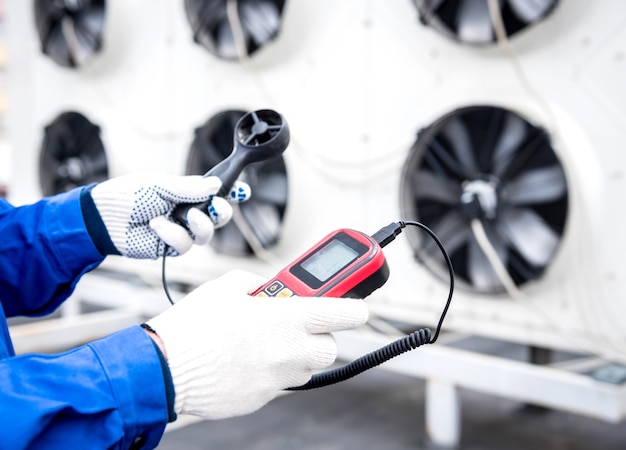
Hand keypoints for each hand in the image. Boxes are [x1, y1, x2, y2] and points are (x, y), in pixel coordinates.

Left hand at [88, 171, 249, 258]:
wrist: (103, 217)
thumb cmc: (128, 195)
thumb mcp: (161, 185)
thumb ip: (190, 187)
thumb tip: (217, 185)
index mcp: (186, 193)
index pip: (215, 193)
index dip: (232, 193)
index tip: (242, 191)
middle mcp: (186, 213)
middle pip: (218, 217)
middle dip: (223, 212)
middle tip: (217, 206)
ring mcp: (179, 231)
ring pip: (206, 235)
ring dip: (199, 225)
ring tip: (184, 217)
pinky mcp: (169, 248)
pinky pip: (184, 245)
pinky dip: (172, 234)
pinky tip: (156, 226)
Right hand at [147, 270, 368, 419]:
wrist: (165, 366)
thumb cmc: (195, 323)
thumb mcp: (231, 284)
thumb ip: (264, 285)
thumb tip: (277, 290)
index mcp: (288, 317)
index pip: (345, 313)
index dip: (355, 307)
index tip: (358, 307)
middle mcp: (290, 350)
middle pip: (331, 347)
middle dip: (320, 335)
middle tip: (299, 325)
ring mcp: (278, 378)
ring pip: (307, 368)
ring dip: (297, 354)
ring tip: (266, 343)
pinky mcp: (263, 398)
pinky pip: (281, 383)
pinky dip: (273, 372)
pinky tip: (248, 361)